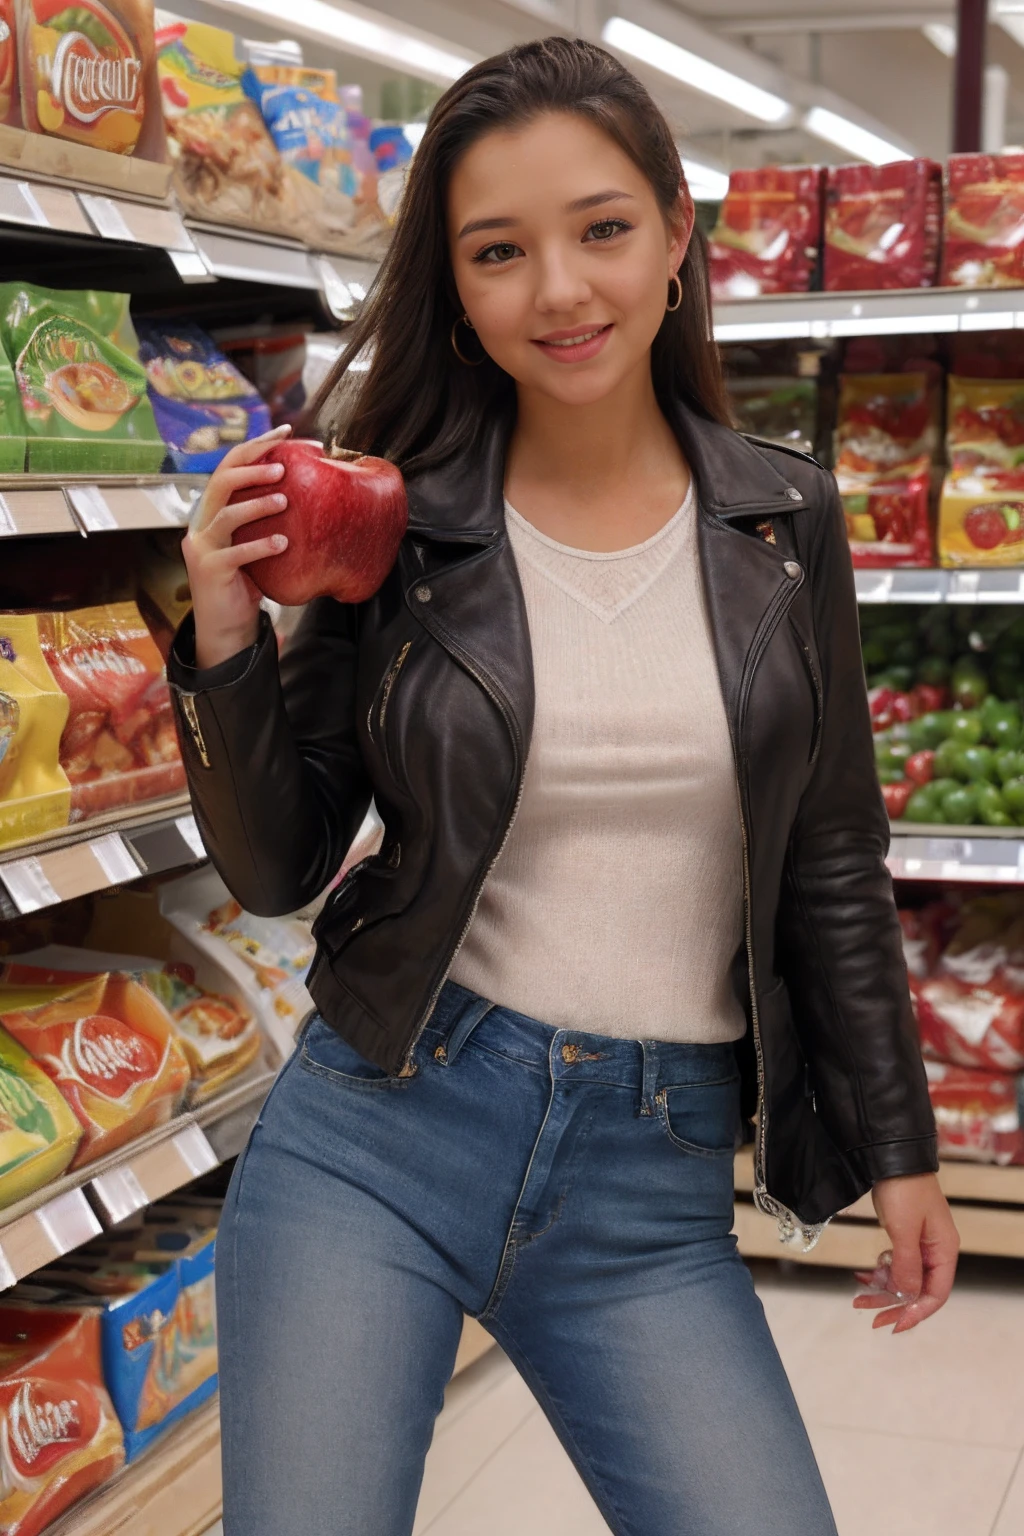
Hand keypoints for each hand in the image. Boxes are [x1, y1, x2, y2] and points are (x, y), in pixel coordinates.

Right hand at [182, 425, 292, 668]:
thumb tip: (305, 490)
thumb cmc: (246, 581)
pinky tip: (283, 543)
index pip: (229, 466)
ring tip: (285, 500)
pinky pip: (236, 554)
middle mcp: (201, 523)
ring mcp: (201, 547)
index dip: (255, 447)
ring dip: (258, 504)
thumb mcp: (254, 542)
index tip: (285, 432)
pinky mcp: (209, 570)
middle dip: (253, 467)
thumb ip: (265, 520)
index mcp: (212, 510)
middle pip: (221, 481)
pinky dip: (261, 546)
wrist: (226, 626)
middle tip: (283, 467)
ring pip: (226, 515)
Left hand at [852, 1172, 958, 1333]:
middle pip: (918, 1289)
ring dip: (882, 1290)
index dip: (916, 1313)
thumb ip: (907, 1265)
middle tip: (870, 1317)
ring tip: (857, 1298)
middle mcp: (934, 1250)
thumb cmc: (903, 1189)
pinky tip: (862, 1276)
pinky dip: (879, 1272)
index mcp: (943, 1251)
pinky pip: (894, 1263)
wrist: (890, 1157)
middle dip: (893, 1304)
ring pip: (903, 1278)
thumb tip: (908, 1296)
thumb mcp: (904, 1230)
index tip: (894, 1325)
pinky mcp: (904, 1235)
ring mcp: (919, 1243)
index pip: (936, 1294)